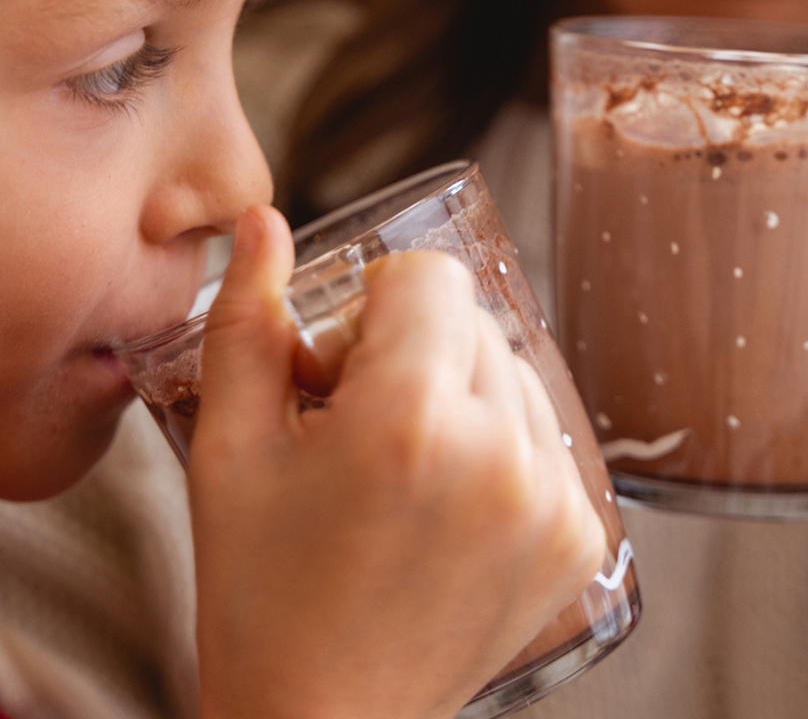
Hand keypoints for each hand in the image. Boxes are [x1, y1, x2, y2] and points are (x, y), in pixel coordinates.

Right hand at [189, 205, 603, 718]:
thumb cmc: (258, 588)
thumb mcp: (229, 444)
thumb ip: (247, 317)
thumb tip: (263, 220)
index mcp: (411, 420)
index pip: (428, 275)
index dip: (367, 306)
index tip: (333, 368)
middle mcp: (501, 454)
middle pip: (468, 318)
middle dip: (404, 348)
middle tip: (349, 425)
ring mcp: (552, 500)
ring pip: (506, 369)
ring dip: (451, 391)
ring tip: (393, 467)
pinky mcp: (578, 537)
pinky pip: (537, 434)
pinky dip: (490, 444)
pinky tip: (436, 503)